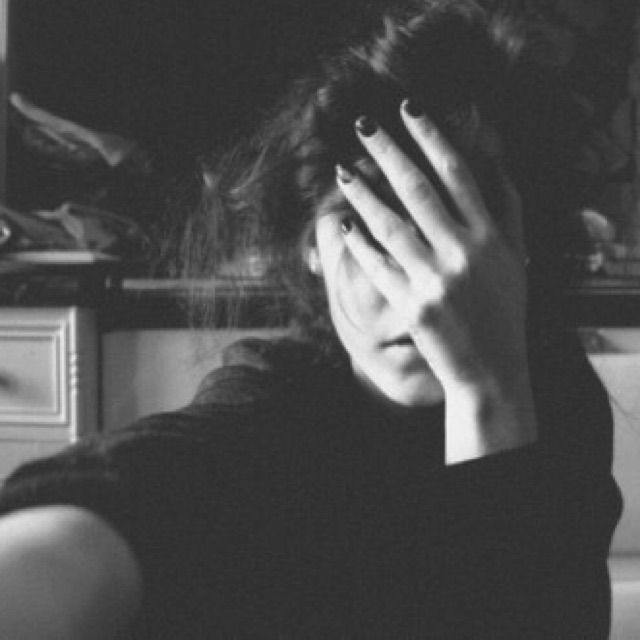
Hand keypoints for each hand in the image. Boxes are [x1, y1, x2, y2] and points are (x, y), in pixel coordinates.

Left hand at [336, 101, 536, 462]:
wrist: (492, 369)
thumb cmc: (504, 310)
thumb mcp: (517, 258)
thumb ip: (508, 209)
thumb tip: (495, 161)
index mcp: (490, 235)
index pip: (457, 172)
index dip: (431, 136)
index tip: (408, 109)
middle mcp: (463, 252)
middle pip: (417, 188)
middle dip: (387, 151)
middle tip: (363, 126)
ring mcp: (436, 279)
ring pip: (390, 224)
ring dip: (363, 194)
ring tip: (342, 172)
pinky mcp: (412, 305)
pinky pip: (379, 267)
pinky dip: (359, 245)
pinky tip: (344, 226)